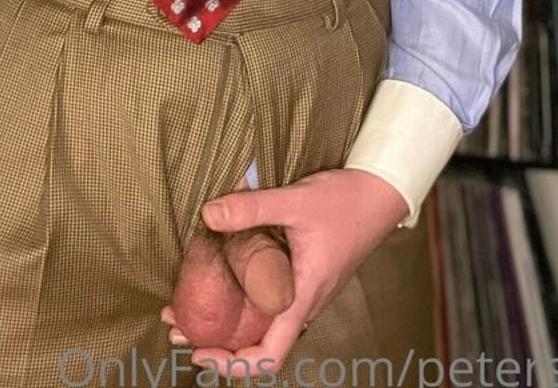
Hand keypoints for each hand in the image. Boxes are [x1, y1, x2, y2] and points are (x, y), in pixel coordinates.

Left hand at [165, 168, 407, 379]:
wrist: (380, 192)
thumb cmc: (346, 202)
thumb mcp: (295, 201)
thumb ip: (252, 208)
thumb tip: (207, 214)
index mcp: (302, 296)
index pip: (269, 355)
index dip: (233, 364)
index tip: (200, 351)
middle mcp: (303, 301)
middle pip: (258, 342)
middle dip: (217, 341)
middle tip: (178, 325)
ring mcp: (304, 290)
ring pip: (262, 320)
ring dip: (227, 318)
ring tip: (189, 302)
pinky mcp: (304, 274)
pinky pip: (270, 299)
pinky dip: (242, 297)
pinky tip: (223, 275)